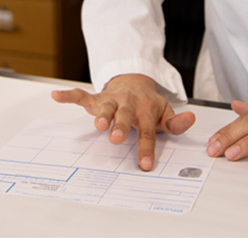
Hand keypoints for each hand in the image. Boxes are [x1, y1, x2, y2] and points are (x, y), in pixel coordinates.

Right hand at [52, 74, 195, 170]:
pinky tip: (57, 96)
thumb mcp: (165, 112)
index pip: (147, 131)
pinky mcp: (97, 97)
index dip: (146, 148)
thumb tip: (190, 120)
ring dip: (101, 114)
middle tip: (116, 139)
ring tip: (97, 124)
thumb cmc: (148, 104)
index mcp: (145, 110)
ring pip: (106, 106)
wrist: (134, 81)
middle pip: (125, 117)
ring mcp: (112, 100)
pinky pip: (81, 95)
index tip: (144, 165)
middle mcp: (127, 104)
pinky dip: (68, 95)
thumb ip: (176, 122)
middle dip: (120, 127)